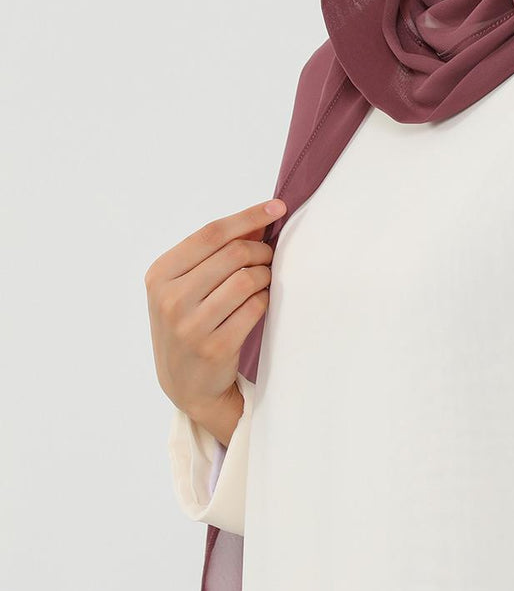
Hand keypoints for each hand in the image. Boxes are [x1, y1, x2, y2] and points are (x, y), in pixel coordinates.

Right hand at [145, 198, 284, 445]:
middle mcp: (169, 298)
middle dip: (261, 250)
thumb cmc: (190, 322)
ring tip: (264, 280)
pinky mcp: (214, 347)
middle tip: (269, 256)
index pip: (211, 233)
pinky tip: (260, 303)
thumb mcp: (187, 284)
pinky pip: (255, 308)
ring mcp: (190, 325)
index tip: (277, 207)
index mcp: (159, 275)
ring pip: (247, 279)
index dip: (248, 216)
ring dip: (265, 275)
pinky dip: (265, 300)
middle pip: (233, 254)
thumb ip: (217, 251)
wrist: (184, 383)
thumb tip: (259, 218)